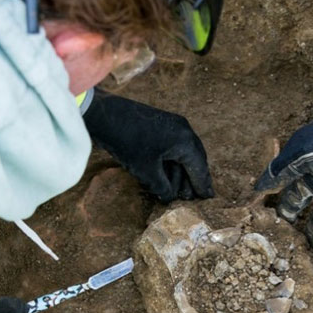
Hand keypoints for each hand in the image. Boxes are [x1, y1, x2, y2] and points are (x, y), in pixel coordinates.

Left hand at [82, 92, 213, 202]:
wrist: (104, 114)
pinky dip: (172, 161)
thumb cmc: (127, 143)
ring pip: (183, 153)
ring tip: (179, 189)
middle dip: (193, 178)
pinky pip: (174, 146)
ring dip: (181, 171)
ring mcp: (173, 124)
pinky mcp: (161, 123)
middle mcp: (184, 130)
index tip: (209, 198)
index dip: (202, 185)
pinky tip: (167, 173)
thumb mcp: (146, 171)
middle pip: (195, 159)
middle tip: (195, 196)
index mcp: (185, 141)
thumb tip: (170, 197)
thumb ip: (162, 187)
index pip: (199, 168)